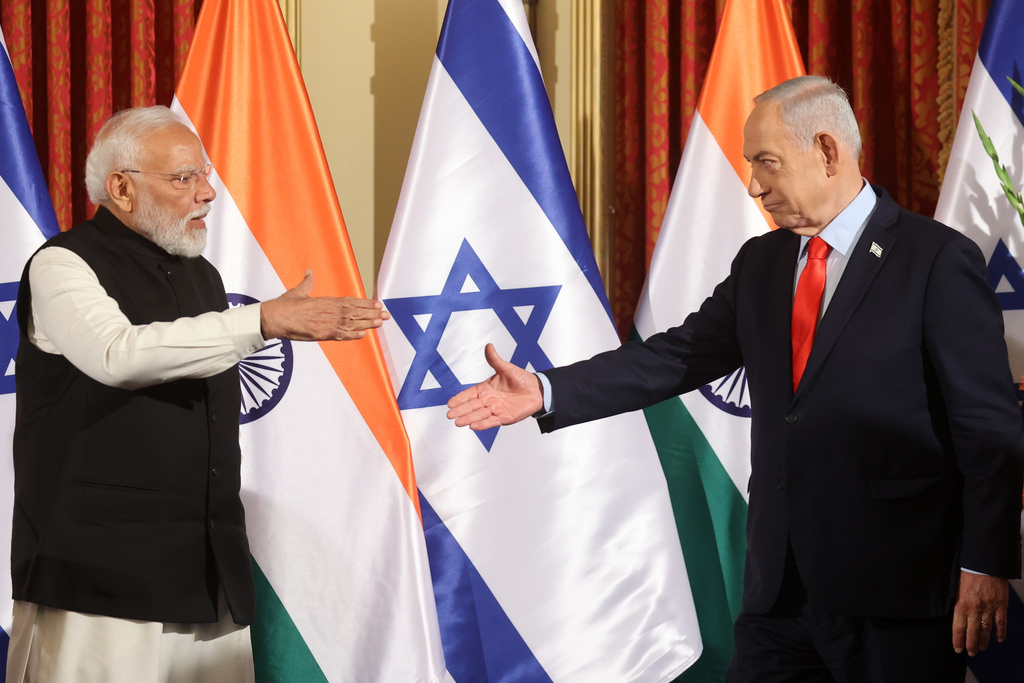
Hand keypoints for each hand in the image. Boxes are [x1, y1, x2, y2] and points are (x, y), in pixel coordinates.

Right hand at [259, 269, 388, 340]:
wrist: (275, 317)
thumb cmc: (285, 305)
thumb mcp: (298, 291)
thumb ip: (307, 282)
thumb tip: (308, 271)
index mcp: (326, 301)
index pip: (351, 302)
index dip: (366, 303)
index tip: (378, 304)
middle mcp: (329, 311)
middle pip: (355, 312)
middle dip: (372, 313)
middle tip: (387, 315)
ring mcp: (327, 322)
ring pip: (351, 323)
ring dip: (367, 323)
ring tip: (380, 323)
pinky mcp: (321, 333)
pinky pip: (340, 335)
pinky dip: (352, 335)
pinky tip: (363, 335)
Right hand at [446, 343, 543, 429]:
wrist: (536, 390)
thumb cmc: (521, 379)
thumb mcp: (506, 368)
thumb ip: (495, 360)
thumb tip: (489, 346)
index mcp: (486, 389)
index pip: (469, 394)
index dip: (460, 399)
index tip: (450, 403)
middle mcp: (488, 400)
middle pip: (472, 406)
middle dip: (461, 411)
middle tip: (450, 415)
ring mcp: (495, 410)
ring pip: (479, 415)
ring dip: (469, 419)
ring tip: (458, 422)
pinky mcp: (504, 418)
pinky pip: (492, 422)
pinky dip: (483, 424)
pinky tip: (474, 426)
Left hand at [952, 571, 1008, 655]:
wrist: (984, 563)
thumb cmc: (968, 572)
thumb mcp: (956, 588)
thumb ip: (957, 602)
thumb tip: (955, 614)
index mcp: (961, 604)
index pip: (958, 628)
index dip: (958, 640)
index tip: (958, 649)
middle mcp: (975, 609)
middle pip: (972, 632)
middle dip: (971, 645)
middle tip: (971, 653)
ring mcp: (989, 608)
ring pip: (986, 630)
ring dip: (983, 641)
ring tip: (981, 648)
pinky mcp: (1001, 605)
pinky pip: (1001, 622)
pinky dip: (1001, 632)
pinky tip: (999, 639)